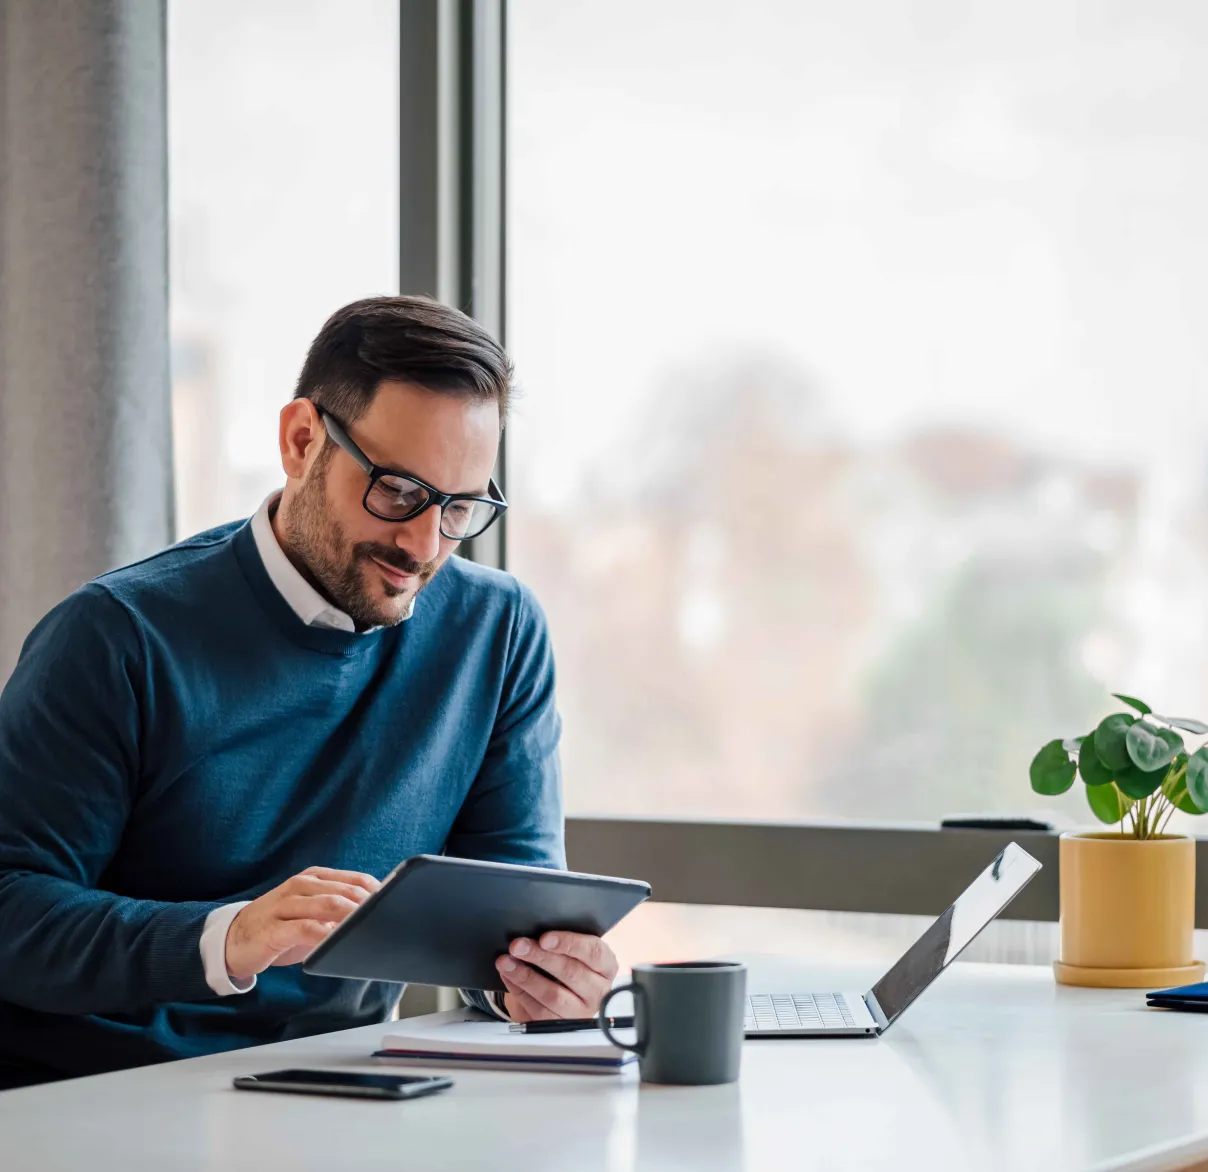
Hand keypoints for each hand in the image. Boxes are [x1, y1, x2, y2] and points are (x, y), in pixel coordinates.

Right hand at [225, 866, 379, 981]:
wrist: (232, 940)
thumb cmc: (279, 927)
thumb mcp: (310, 914)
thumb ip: (336, 912)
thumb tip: (374, 919)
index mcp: (314, 878)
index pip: (354, 879)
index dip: (377, 892)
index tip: (396, 904)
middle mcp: (300, 885)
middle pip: (344, 891)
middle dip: (368, 905)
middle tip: (388, 918)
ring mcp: (285, 905)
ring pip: (327, 905)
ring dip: (351, 916)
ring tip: (370, 927)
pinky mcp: (273, 928)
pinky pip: (305, 929)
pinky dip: (325, 935)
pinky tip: (338, 942)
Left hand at [495, 931, 618, 1021]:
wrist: (568, 996)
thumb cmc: (572, 964)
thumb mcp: (576, 951)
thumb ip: (564, 942)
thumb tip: (535, 930)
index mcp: (606, 966)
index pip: (593, 952)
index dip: (569, 943)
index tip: (544, 938)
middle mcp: (598, 990)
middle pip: (570, 972)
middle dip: (540, 957)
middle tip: (517, 946)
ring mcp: (581, 1012)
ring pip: (552, 994)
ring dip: (525, 976)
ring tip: (506, 962)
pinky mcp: (561, 1026)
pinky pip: (538, 1010)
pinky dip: (520, 991)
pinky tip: (509, 977)